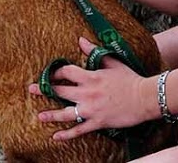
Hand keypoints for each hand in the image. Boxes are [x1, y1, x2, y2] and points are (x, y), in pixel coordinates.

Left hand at [28, 38, 154, 140]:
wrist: (146, 97)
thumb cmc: (130, 79)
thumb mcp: (112, 62)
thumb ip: (94, 52)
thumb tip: (80, 40)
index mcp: (90, 77)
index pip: (66, 72)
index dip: (55, 72)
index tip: (48, 74)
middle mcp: (87, 93)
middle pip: (60, 91)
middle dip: (44, 90)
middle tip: (32, 90)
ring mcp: (91, 109)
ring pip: (65, 113)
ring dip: (51, 115)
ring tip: (39, 116)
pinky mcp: (98, 122)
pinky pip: (79, 130)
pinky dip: (67, 134)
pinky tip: (56, 137)